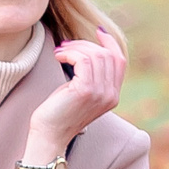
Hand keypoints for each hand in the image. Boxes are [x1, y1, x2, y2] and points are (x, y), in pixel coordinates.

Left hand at [25, 29, 126, 158]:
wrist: (48, 137)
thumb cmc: (58, 114)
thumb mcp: (79, 93)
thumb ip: (89, 77)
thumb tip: (85, 50)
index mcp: (112, 95)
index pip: (119, 61)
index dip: (110, 43)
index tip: (97, 31)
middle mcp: (111, 95)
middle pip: (107, 54)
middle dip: (85, 44)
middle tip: (65, 46)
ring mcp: (100, 93)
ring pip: (95, 55)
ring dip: (75, 48)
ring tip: (59, 52)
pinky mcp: (86, 91)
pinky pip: (84, 60)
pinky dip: (70, 54)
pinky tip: (58, 57)